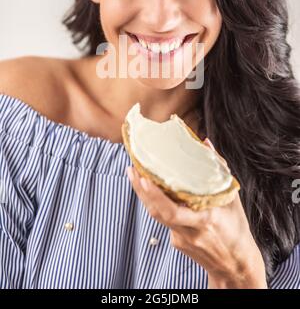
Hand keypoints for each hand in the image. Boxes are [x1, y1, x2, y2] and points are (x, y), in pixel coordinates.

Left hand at [126, 138, 266, 288]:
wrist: (235, 266)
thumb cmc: (236, 230)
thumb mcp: (232, 199)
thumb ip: (218, 169)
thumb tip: (205, 143)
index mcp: (205, 220)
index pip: (173, 210)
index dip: (155, 195)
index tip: (144, 178)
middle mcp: (189, 231)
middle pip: (157, 212)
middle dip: (141, 190)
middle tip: (132, 169)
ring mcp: (180, 239)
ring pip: (157, 215)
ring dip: (145, 195)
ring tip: (136, 175)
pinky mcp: (176, 242)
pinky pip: (164, 220)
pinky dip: (159, 205)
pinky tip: (154, 192)